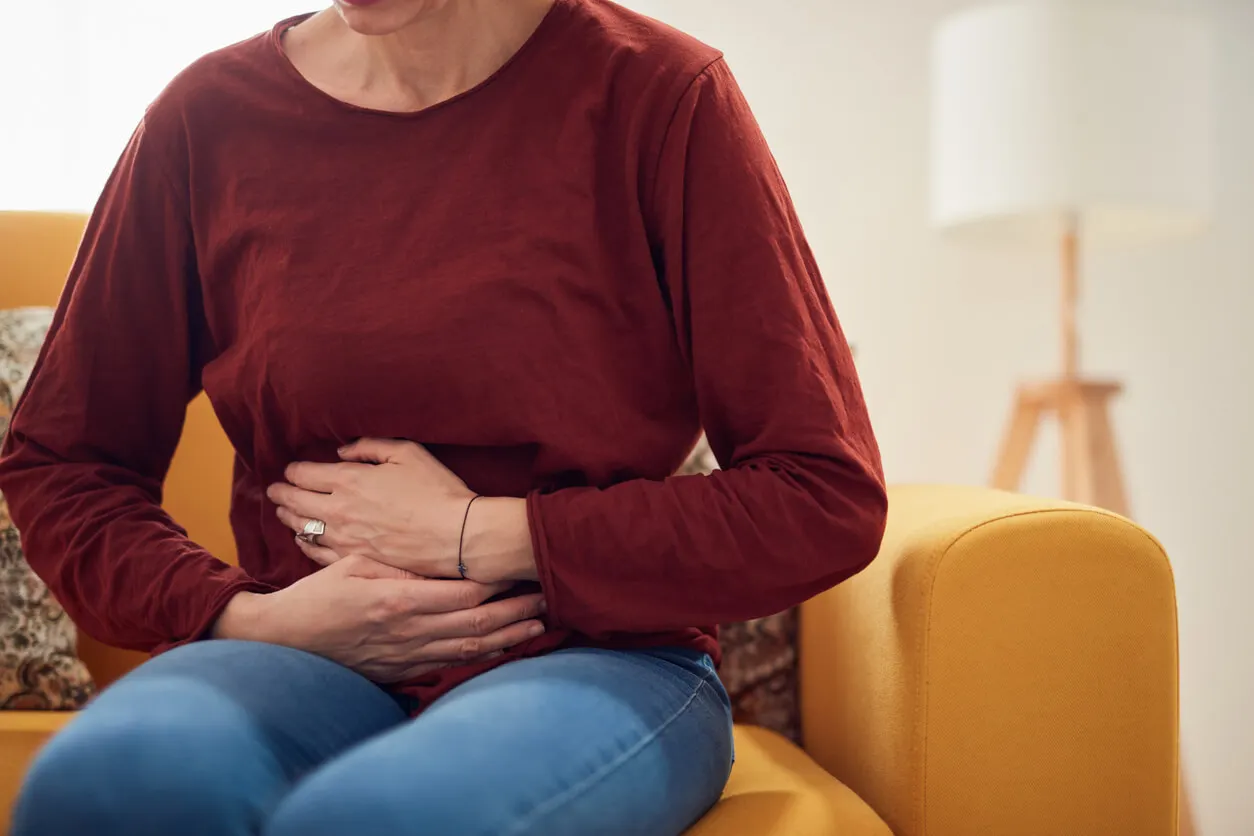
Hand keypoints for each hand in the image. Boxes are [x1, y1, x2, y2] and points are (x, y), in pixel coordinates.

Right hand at [211, 554, 545, 682]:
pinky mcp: (399, 672)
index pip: (463, 594)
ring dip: (507, 639)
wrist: (285, 640)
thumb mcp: (356, 566)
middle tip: (547, 601)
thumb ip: (400, 569)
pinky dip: (479, 658)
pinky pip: (449, 666)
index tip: (524, 573)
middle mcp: (408, 632)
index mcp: (398, 601)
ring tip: (537, 627)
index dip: (499, 586)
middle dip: (517, 614)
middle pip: (477, 625)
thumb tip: (442, 569)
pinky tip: (500, 649)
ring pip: (469, 651)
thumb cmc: (318, 595)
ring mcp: (405, 656)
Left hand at [268, 438, 537, 582]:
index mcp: (348, 480)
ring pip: (302, 528)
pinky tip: (303, 540)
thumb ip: (370, 448)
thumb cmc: (437, 491)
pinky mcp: (355, 561)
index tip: (291, 470)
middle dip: (282, 493)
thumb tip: (343, 451)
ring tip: (283, 513)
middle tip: (274, 491)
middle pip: (296, 501)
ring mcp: (344, 539)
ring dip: (289, 518)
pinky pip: (318, 553)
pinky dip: (305, 544)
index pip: (305, 474)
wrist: (456, 537)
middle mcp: (338, 511)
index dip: (294, 470)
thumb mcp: (408, 454)